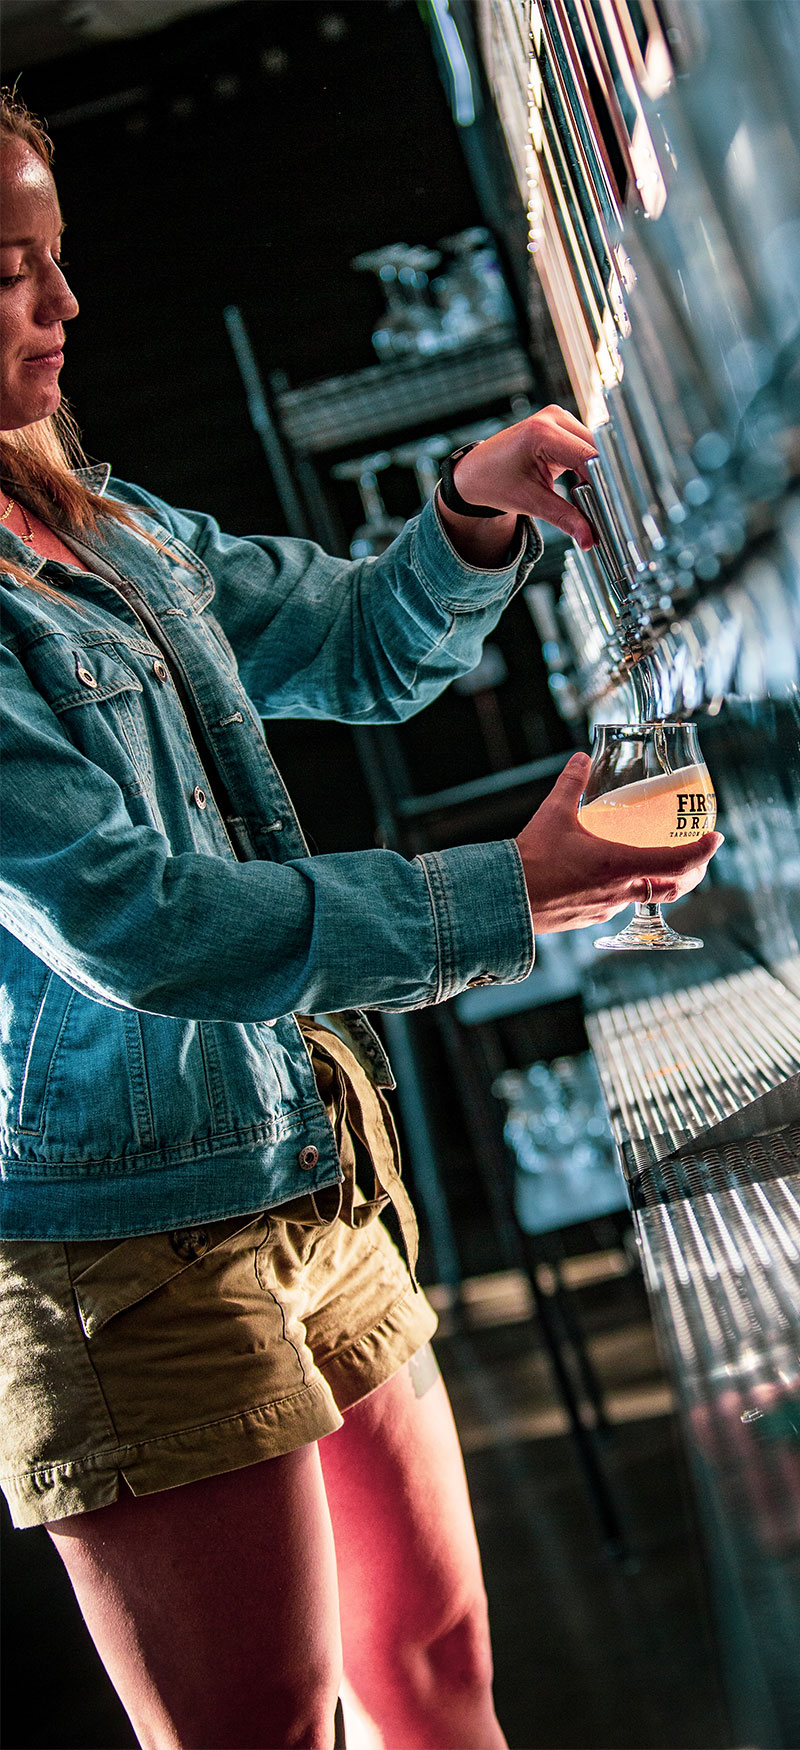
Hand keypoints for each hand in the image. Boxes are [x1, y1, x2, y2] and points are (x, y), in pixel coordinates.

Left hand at [451, 405, 598, 548]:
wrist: (475, 472)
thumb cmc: (494, 482)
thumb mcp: (530, 502)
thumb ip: (563, 518)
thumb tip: (589, 538)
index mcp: (541, 433)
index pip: (587, 456)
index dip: (604, 482)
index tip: (614, 507)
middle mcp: (552, 418)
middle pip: (594, 451)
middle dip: (602, 482)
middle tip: (608, 513)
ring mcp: (558, 419)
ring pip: (594, 450)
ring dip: (598, 476)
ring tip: (597, 504)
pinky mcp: (561, 426)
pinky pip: (585, 448)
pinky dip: (589, 470)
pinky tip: (588, 490)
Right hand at [517, 753, 723, 933]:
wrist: (505, 901)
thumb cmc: (531, 860)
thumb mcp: (553, 815)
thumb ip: (572, 784)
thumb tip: (581, 758)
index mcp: (620, 864)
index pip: (678, 861)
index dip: (702, 850)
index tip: (715, 838)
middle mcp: (621, 890)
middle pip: (673, 887)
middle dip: (691, 871)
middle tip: (697, 855)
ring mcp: (607, 908)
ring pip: (646, 896)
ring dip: (658, 880)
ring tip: (656, 861)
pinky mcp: (591, 918)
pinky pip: (619, 904)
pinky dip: (627, 889)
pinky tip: (612, 877)